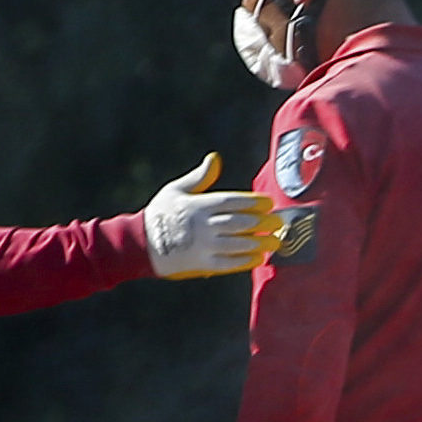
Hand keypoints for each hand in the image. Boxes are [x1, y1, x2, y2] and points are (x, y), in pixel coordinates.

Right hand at [140, 153, 278, 278]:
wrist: (142, 244)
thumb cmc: (161, 214)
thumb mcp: (176, 190)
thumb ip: (200, 177)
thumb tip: (215, 158)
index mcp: (199, 205)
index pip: (233, 201)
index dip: (254, 202)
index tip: (269, 203)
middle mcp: (204, 225)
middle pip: (241, 222)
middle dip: (264, 223)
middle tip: (279, 223)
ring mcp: (204, 245)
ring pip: (239, 243)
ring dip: (261, 243)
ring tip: (276, 242)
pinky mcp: (203, 263)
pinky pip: (230, 263)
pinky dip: (247, 261)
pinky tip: (260, 258)